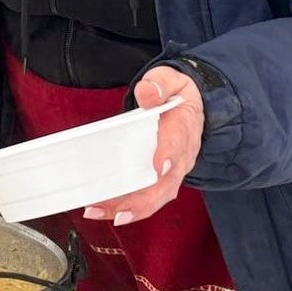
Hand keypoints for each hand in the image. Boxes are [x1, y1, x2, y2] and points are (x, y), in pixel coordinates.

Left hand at [81, 66, 203, 225]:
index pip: (179, 141)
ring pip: (156, 195)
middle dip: (142, 200)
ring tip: (99, 211)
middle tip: (118, 211)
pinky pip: (148, 196)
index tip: (160, 167)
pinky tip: (104, 210)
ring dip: (130, 208)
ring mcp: (174, 170)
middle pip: (167, 183)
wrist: (191, 104)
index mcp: (185, 126)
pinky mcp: (163, 178)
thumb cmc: (176, 93)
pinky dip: (128, 206)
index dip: (170, 154)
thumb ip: (159, 83)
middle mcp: (183, 155)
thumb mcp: (170, 78)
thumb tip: (147, 93)